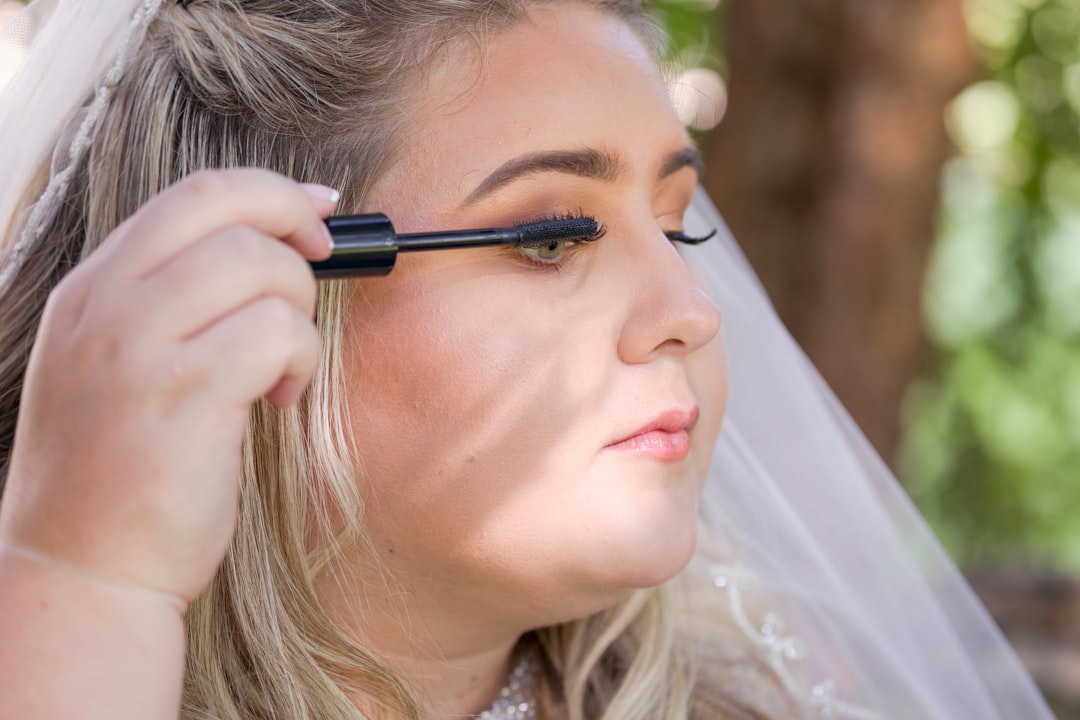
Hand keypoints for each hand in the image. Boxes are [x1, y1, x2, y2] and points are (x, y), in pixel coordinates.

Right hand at [0, 169, 336, 604]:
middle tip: (319, 274)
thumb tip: (268, 250)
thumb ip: (170, 306)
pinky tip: (280, 401)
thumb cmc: (116, 477)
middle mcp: (103, 307)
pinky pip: (275, 333)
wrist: (79, 571)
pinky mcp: (182, 397)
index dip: (271, 192)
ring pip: (259, 264)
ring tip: (285, 366)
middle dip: (298, 231)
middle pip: (227, 208)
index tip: (319, 210)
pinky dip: (300, 359)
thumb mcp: (116, 369)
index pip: (191, 196)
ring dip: (299, 311)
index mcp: (89, 292)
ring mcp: (135, 349)